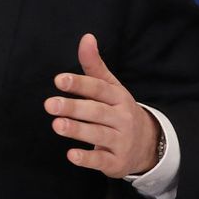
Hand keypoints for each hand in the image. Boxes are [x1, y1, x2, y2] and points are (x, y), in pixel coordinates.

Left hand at [44, 32, 159, 178]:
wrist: (148, 144)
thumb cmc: (120, 111)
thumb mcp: (112, 87)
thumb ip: (95, 66)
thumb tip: (86, 37)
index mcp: (118, 98)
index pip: (99, 89)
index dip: (80, 84)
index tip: (59, 80)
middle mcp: (121, 118)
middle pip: (96, 111)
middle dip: (73, 107)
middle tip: (49, 104)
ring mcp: (120, 141)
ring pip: (98, 134)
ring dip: (77, 130)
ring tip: (57, 125)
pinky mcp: (116, 162)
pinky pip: (101, 160)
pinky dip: (87, 158)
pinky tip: (71, 155)